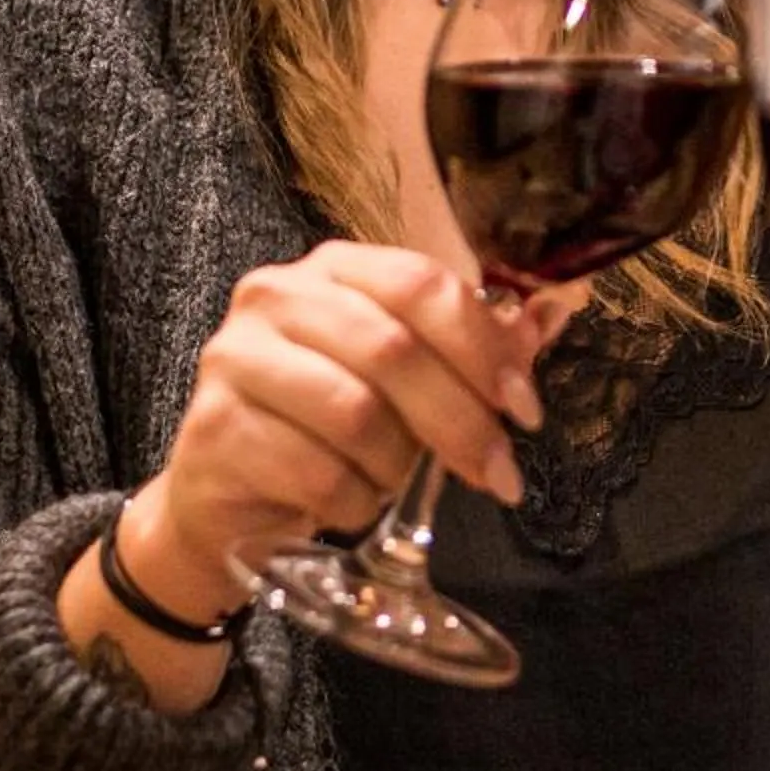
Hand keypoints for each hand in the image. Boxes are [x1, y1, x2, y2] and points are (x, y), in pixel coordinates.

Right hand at [134, 241, 575, 612]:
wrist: (226, 500)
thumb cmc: (325, 427)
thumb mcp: (404, 382)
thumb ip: (472, 346)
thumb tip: (556, 310)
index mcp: (335, 268)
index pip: (420, 283)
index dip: (483, 347)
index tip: (525, 409)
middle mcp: (277, 296)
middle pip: (394, 349)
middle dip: (461, 420)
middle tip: (498, 473)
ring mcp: (236, 359)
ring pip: (355, 414)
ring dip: (397, 466)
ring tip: (394, 483)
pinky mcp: (213, 429)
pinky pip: (315, 472)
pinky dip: (352, 501)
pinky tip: (348, 503)